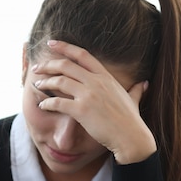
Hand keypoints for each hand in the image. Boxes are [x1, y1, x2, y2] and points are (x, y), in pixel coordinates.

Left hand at [34, 40, 156, 163]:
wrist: (131, 137)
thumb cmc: (132, 121)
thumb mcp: (134, 99)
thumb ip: (136, 89)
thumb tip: (144, 83)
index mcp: (106, 76)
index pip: (82, 55)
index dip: (65, 47)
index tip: (52, 43)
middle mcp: (96, 82)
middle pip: (66, 65)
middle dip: (48, 64)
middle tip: (37, 68)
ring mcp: (89, 95)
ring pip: (59, 81)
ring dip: (45, 82)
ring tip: (37, 85)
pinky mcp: (81, 110)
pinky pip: (58, 103)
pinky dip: (47, 103)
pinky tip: (42, 105)